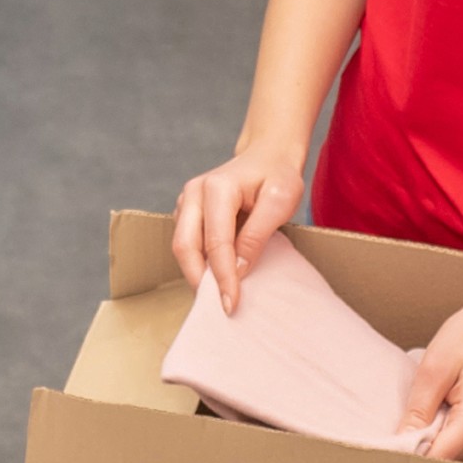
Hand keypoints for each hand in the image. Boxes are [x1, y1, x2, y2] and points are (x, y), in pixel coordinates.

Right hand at [170, 146, 300, 308]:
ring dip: (197, 273)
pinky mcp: (186, 211)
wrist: (268, 155)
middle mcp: (194, 192)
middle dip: (200, 280)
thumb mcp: (280, 202)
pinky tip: (215, 276)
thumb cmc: (278, 176)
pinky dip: (198, 263)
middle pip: (185, 247)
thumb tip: (237, 270)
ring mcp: (186, 201)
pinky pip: (186, 243)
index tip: (231, 304)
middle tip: (220, 307)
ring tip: (218, 294)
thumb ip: (257, 235)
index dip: (223, 277)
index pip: (215, 242)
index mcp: (217, 188)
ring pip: (182, 247)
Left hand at [403, 279, 462, 462]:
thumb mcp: (434, 369)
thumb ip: (418, 411)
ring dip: (429, 446)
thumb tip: (400, 444)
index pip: (437, 460)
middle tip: (393, 438)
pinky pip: (458, 445)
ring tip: (413, 424)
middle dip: (418, 455)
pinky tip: (429, 422)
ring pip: (451, 457)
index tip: (387, 453)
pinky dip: (440, 438)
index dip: (410, 460)